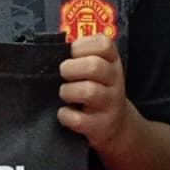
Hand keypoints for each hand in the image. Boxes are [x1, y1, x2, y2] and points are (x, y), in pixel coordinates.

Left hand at [58, 32, 132, 149]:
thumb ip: (81, 56)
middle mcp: (115, 80)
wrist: (116, 124)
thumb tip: (53, 50)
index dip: (82, 46)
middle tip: (63, 74)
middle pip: (94, 66)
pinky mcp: (100, 125)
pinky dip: (65, 115)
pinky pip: (78, 119)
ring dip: (68, 91)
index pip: (104, 44)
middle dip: (70, 68)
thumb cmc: (98, 89)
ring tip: (64, 93)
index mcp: (112, 61)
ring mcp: (109, 103)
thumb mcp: (99, 69)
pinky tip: (65, 112)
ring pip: (89, 92)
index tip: (71, 53)